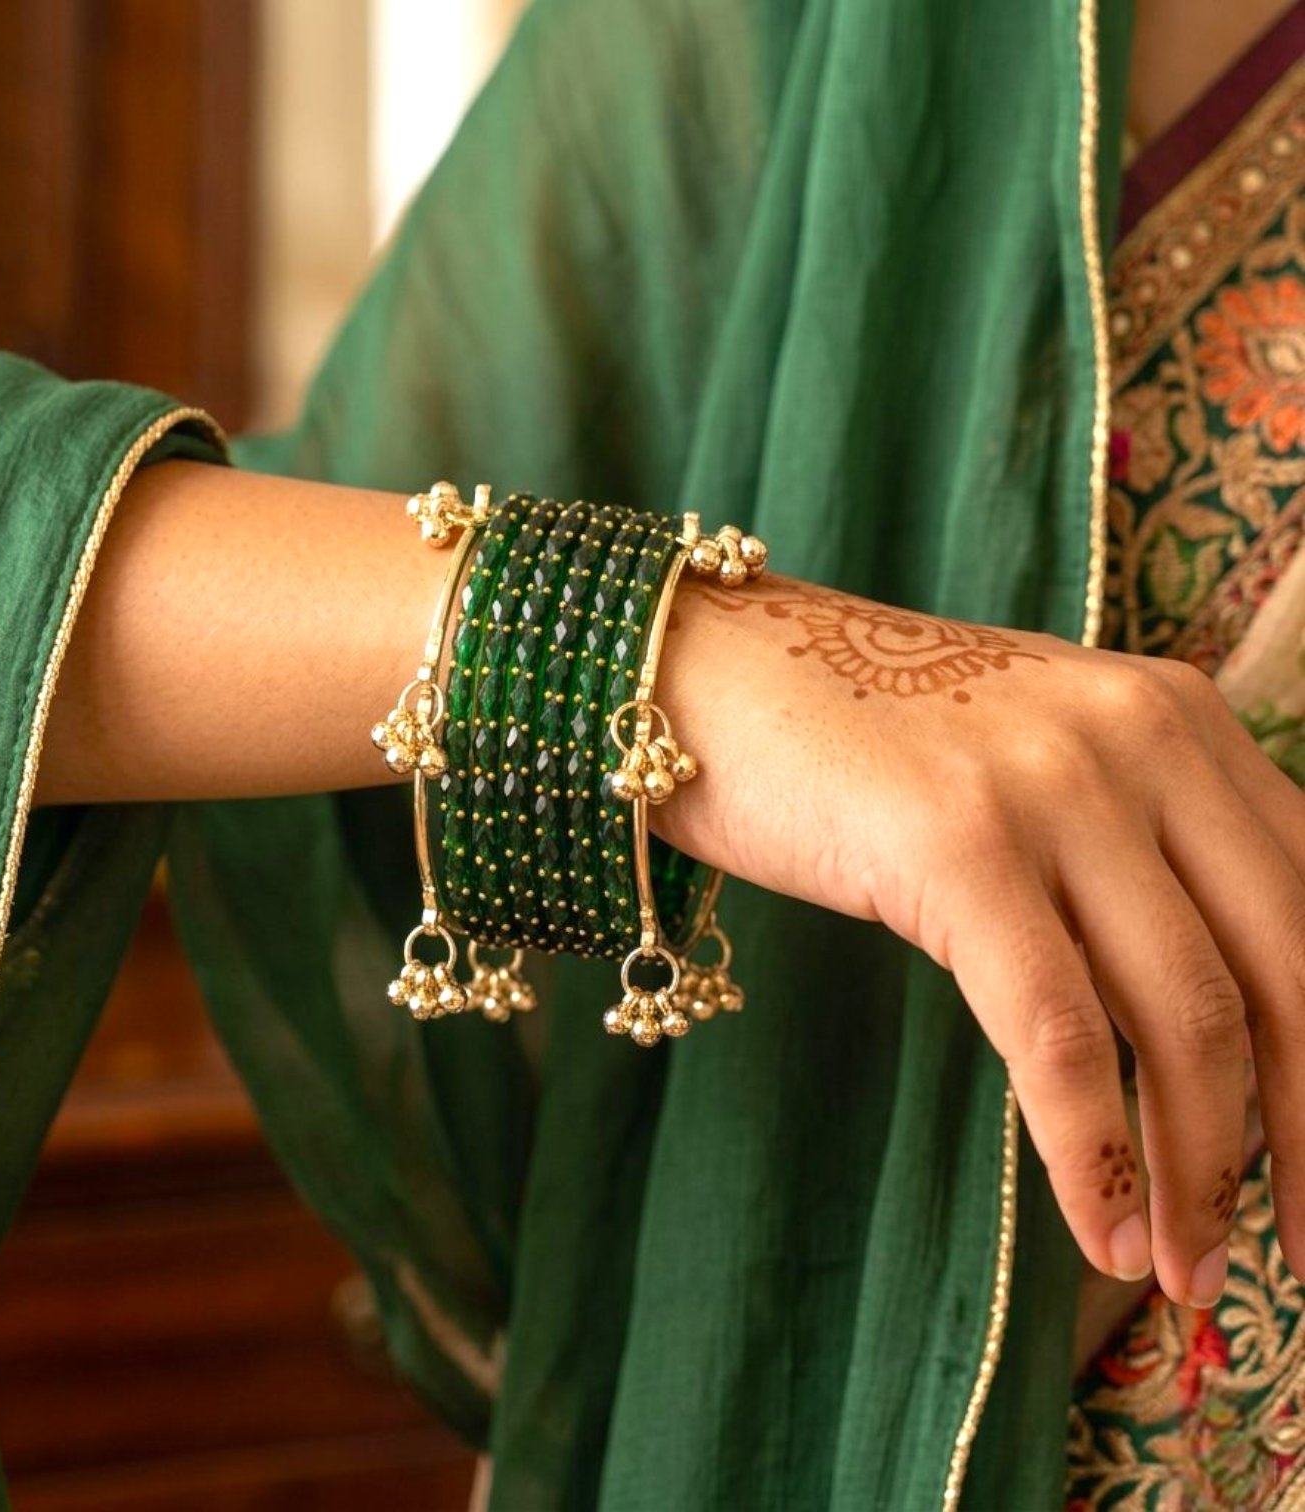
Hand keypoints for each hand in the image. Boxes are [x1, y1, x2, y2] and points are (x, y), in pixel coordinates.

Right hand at [653, 572, 1304, 1306]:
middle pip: (1284, 975)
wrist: (709, 671)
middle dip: (1304, 1140)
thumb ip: (1130, 853)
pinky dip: (1092, 1153)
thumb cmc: (857, 741)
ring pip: (1183, 1018)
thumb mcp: (1030, 768)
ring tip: (1182, 1268)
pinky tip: (1102, 1234)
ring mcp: (1050, 784)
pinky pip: (1057, 1030)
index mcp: (1177, 717)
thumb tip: (1207, 1027)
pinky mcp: (954, 842)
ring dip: (1203, 1173)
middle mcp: (1140, 736)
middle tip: (1295, 1259)